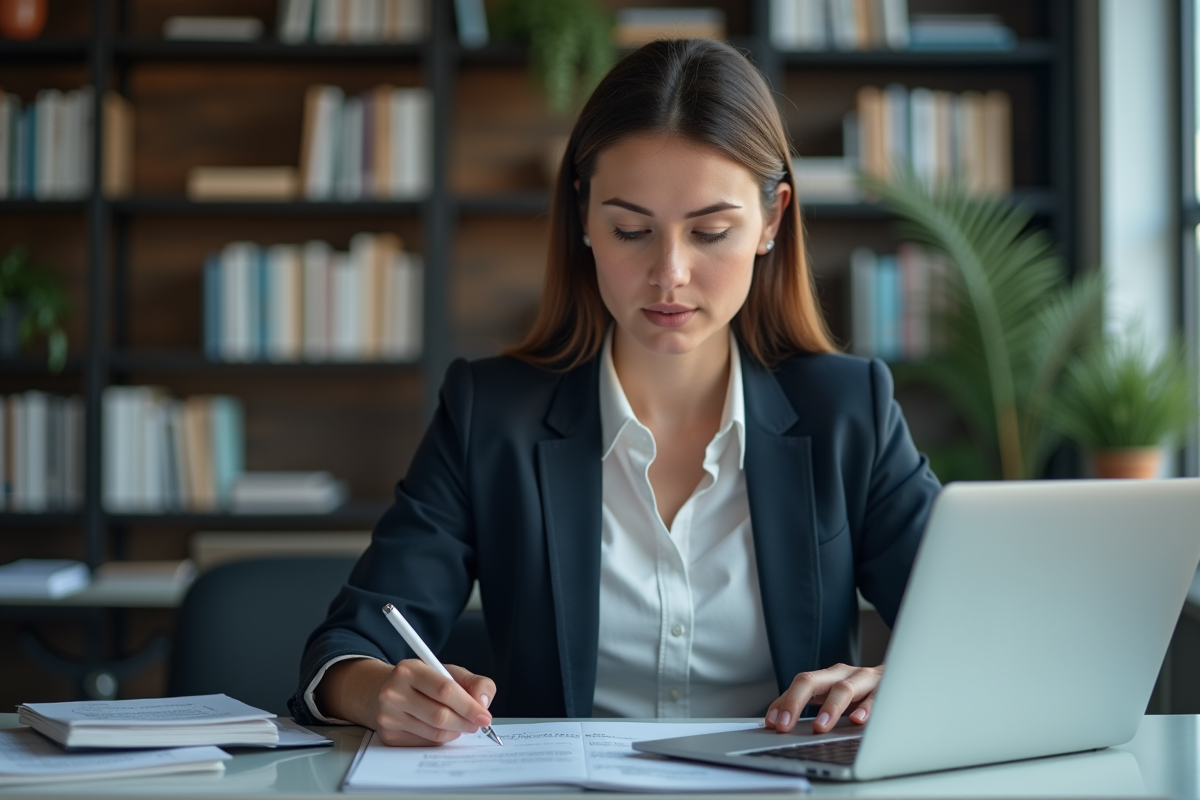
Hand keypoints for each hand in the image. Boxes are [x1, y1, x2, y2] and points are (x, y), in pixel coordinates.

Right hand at [372, 659, 495, 745]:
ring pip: (435, 733)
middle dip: (465, 722)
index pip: (445, 690)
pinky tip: (442, 729)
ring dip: (455, 731)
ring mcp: (388, 717)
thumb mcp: (448, 672)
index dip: (469, 705)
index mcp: (409, 670)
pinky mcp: (388, 736)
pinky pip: (425, 743)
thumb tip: (483, 702)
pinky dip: (441, 739)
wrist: (384, 692)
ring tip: (461, 724)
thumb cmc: (423, 682)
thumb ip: (473, 683)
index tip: (485, 715)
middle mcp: (393, 693)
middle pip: (440, 715)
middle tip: (477, 723)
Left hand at [764, 663, 883, 734]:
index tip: (772, 723)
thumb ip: (808, 706)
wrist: (903, 675)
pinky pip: (875, 697)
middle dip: (795, 703)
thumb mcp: (833, 697)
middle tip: (785, 726)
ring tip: (819, 727)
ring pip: (843, 688)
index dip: (783, 703)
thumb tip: (777, 723)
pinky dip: (866, 709)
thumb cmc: (861, 692)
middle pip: (811, 680)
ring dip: (829, 708)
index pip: (796, 686)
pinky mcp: (886, 688)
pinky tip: (858, 720)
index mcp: (825, 677)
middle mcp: (841, 674)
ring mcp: (863, 679)